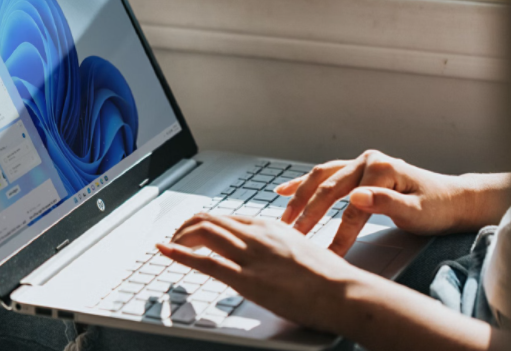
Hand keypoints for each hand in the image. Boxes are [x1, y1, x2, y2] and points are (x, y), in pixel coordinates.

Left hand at [158, 212, 503, 350]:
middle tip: (175, 237)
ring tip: (169, 244)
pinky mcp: (247, 278)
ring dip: (179, 237)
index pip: (228, 218)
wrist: (345, 291)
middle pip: (210, 219)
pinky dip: (178, 253)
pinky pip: (204, 260)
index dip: (205, 224)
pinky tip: (165, 250)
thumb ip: (283, 248)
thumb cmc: (331, 278)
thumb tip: (274, 255)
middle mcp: (257, 235)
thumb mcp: (303, 250)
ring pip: (203, 233)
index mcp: (271, 227)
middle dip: (186, 227)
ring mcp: (251, 255)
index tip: (194, 231)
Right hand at [274, 150, 508, 255]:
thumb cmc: (437, 208)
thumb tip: (356, 197)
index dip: (338, 232)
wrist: (453, 199)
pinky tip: (284, 190)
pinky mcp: (357, 170)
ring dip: (300, 197)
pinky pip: (324, 175)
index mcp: (381, 169)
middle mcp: (367, 160)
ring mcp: (360, 163)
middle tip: (293, 236)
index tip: (326, 254)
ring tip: (284, 218)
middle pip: (329, 189)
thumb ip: (386, 203)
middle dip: (308, 214)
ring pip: (321, 178)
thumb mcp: (417, 211)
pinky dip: (303, 183)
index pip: (352, 206)